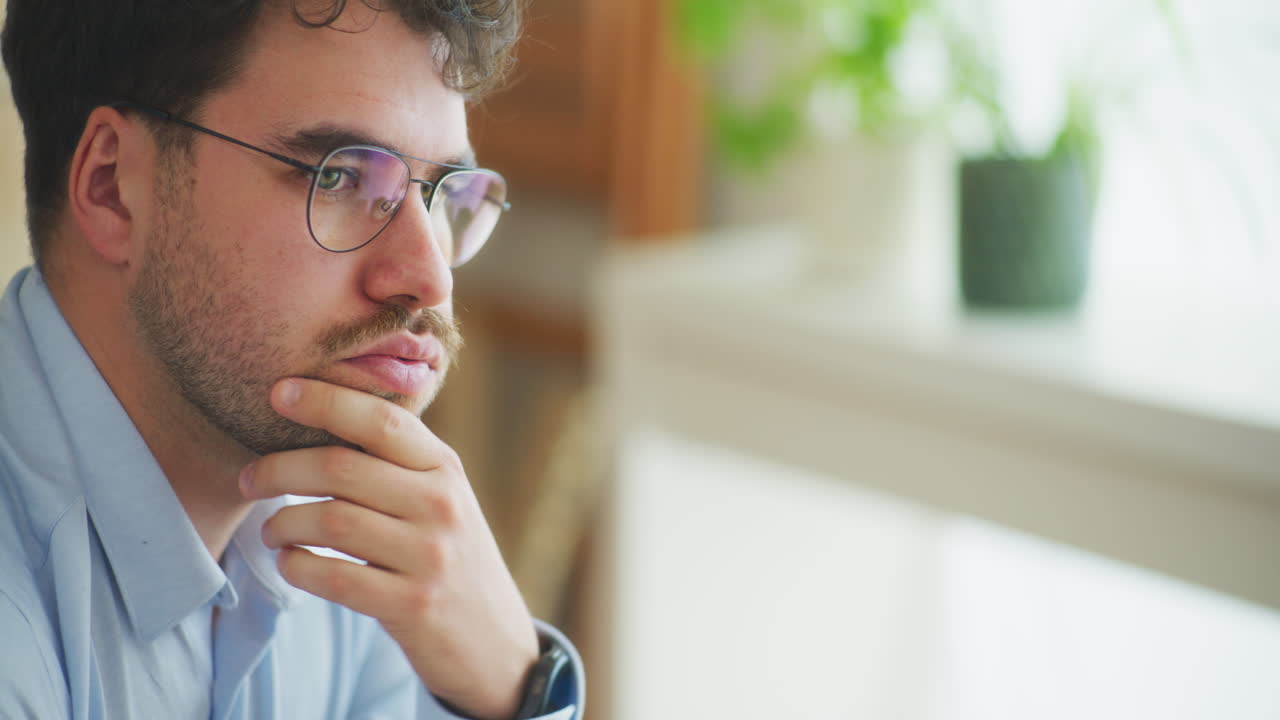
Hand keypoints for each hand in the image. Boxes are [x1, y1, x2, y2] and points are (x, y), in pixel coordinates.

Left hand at [239, 377, 538, 719]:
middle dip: (279, 468)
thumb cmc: (449, 556)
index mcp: (445, 468)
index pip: (382, 420)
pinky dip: (296, 567)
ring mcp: (429, 557)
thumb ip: (396, 463)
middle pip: (342, 469)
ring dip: (283, 522)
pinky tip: (290, 562)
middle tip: (249, 478)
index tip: (278, 393)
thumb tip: (316, 417)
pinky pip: (332, 577)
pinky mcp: (411, 606)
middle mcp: (441, 505)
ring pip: (330, 521)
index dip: (326, 401)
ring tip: (271, 529)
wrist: (494, 640)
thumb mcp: (440, 498)